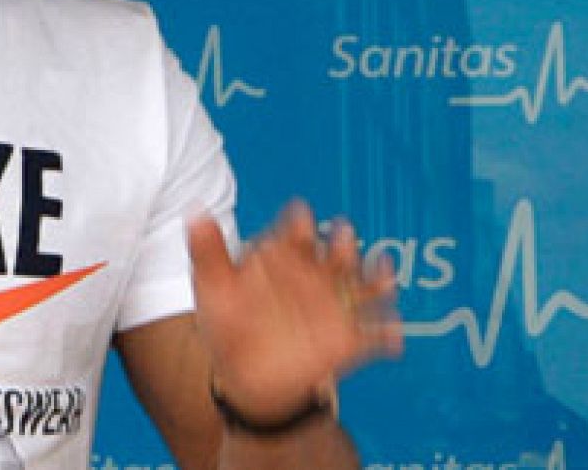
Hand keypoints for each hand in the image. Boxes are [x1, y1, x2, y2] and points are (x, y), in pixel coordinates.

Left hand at [188, 200, 401, 422]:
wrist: (248, 377)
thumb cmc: (231, 324)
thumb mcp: (215, 289)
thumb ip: (208, 252)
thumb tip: (195, 210)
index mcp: (288, 257)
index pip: (297, 235)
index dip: (299, 225)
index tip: (299, 217)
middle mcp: (318, 276)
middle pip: (337, 254)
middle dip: (344, 245)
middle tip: (344, 234)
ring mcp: (336, 307)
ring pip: (363, 288)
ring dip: (377, 279)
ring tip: (384, 274)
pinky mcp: (349, 341)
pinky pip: (373, 337)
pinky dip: (386, 336)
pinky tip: (392, 338)